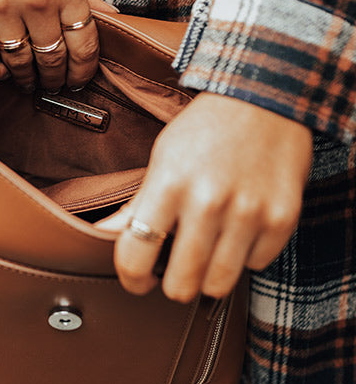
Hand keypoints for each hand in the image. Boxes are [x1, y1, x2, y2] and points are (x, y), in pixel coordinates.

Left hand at [97, 94, 312, 299]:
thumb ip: (136, 205)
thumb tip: (101, 235)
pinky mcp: (281, 219)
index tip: (139, 281)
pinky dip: (248, 255)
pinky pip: (256, 265)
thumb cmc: (207, 130)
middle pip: (181, 284)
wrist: (264, 99)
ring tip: (211, 250)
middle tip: (179, 270)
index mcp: (169, 185)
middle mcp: (208, 202)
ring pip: (219, 284)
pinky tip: (243, 228)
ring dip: (211, 276)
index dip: (132, 280)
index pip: (135, 258)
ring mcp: (248, 212)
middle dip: (176, 284)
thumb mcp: (163, 159)